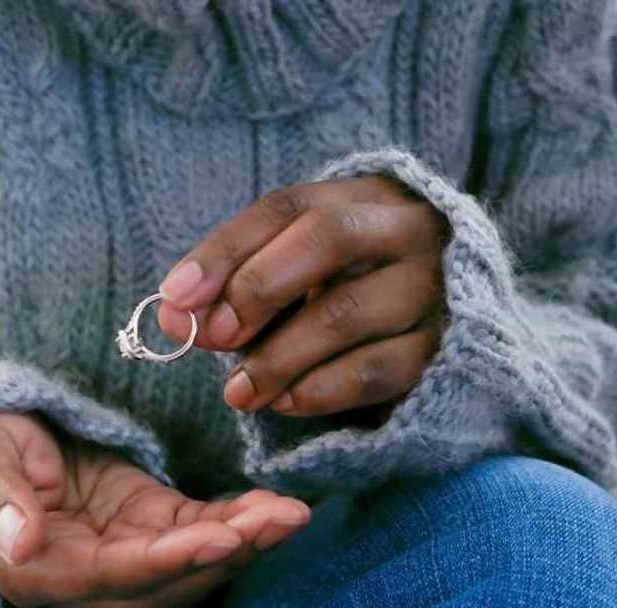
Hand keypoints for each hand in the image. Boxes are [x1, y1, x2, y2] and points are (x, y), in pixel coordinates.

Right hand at [0, 412, 309, 607]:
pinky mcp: (143, 523)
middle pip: (170, 580)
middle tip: (282, 519)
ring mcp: (120, 552)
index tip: (223, 536)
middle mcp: (87, 578)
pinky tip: (275, 507)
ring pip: (193, 564)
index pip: (117, 574)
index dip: (173, 559)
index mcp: (39, 571)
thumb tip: (25, 543)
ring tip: (291, 513)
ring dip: (245, 542)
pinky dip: (237, 521)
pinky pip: (196, 530)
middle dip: (230, 552)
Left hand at [158, 176, 446, 416]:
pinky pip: (376, 370)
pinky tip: (283, 402)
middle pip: (326, 239)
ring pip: (346, 312)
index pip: (284, 208)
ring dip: (277, 356)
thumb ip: (232, 287)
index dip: (223, 251)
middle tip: (211, 336)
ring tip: (236, 390)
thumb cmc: (344, 291)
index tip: (174, 297)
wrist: (443, 328)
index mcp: (361, 196)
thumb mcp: (292, 275)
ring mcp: (432, 288)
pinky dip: (318, 390)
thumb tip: (172, 313)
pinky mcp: (445, 348)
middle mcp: (406, 229)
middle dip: (256, 289)